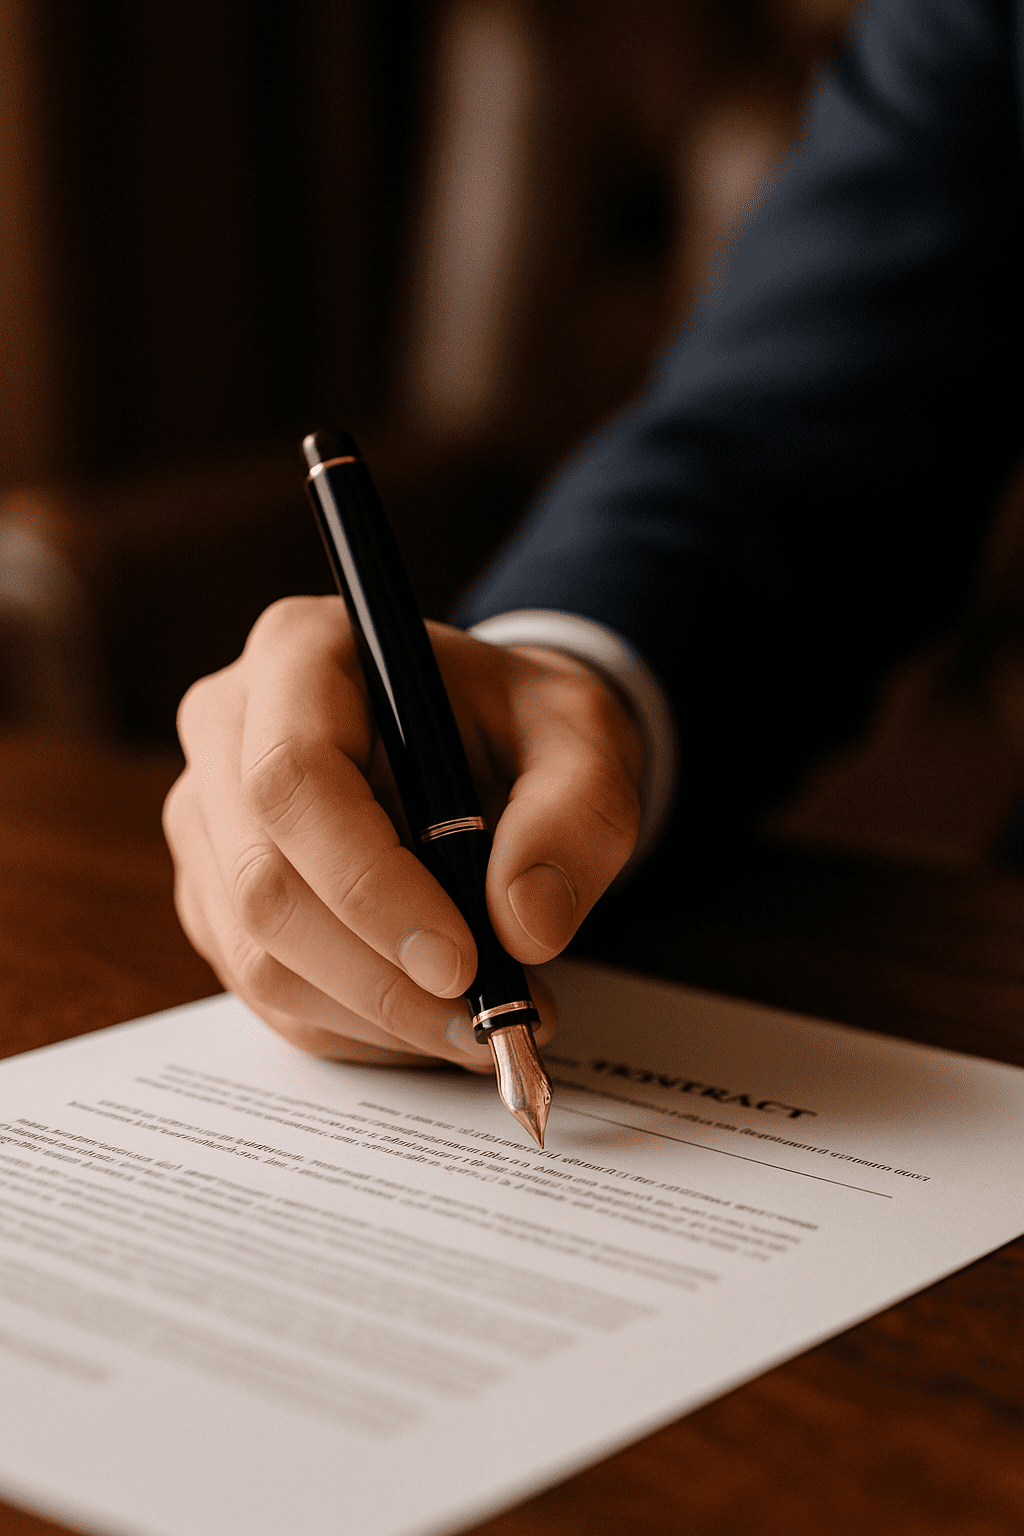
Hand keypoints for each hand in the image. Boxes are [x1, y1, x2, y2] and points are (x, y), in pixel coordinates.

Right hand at [163, 596, 643, 1070]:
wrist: (482, 741)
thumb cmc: (517, 723)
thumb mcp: (582, 738)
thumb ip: (575, 815)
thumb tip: (524, 926)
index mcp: (299, 653)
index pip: (293, 778)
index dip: (368, 884)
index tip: (460, 961)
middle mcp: (227, 730)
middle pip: (263, 881)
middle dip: (380, 975)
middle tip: (487, 1019)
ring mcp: (208, 819)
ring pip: (256, 954)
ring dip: (374, 1015)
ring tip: (480, 1024)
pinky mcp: (214, 894)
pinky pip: (263, 990)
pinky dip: (353, 1027)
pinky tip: (427, 1021)